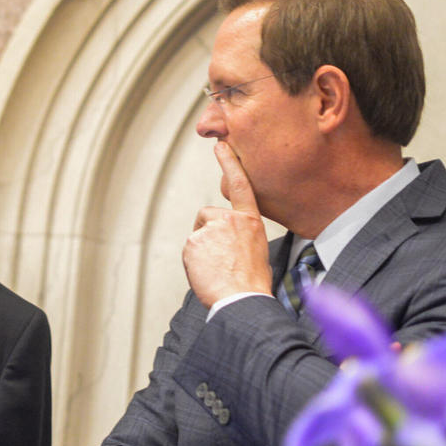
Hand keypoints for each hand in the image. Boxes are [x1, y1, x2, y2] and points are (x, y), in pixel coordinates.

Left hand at [183, 142, 271, 306]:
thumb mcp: (256, 250)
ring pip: (197, 234)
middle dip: (207, 234)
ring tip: (217, 268)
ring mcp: (211, 228)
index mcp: (250, 221)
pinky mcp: (194, 240)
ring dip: (201, 249)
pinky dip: (194, 260)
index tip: (221, 145)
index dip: (230, 164)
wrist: (243, 300)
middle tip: (219, 258)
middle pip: (207, 217)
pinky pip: (189, 248)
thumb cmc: (251, 282)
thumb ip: (240, 235)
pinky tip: (207, 271)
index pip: (240, 186)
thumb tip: (226, 239)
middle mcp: (231, 219)